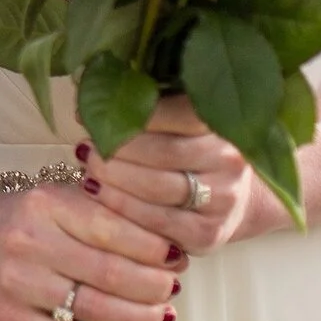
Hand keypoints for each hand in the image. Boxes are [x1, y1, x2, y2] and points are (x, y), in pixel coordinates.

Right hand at [0, 174, 177, 320]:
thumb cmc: (25, 221)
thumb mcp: (59, 199)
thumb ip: (105, 212)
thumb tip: (167, 246)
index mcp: (46, 205)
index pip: (112, 229)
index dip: (153, 248)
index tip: (177, 257)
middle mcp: (28, 242)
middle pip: (109, 272)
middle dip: (153, 285)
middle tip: (174, 289)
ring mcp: (16, 285)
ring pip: (94, 309)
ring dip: (139, 317)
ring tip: (163, 316)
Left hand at [79, 99, 264, 257]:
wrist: (232, 198)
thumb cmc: (191, 148)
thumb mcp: (178, 120)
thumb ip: (145, 102)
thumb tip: (89, 86)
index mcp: (221, 123)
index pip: (176, 113)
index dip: (132, 113)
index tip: (96, 112)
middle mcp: (229, 161)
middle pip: (162, 152)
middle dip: (117, 148)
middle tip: (87, 146)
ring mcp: (222, 199)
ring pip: (156, 188)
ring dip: (114, 178)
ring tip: (89, 166)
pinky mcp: (207, 234)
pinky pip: (156, 222)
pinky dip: (121, 206)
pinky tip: (98, 193)